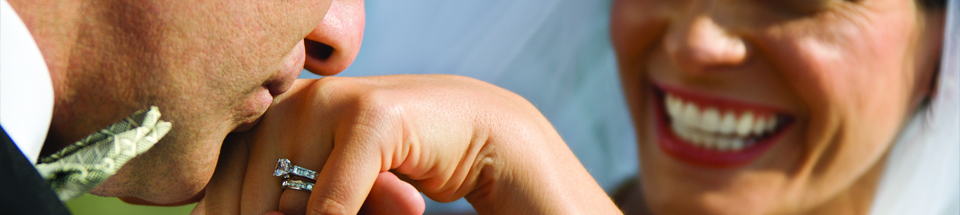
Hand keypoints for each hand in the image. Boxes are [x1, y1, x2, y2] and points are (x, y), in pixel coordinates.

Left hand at [201, 75, 619, 213]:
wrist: (477, 136)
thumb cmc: (398, 167)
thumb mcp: (333, 190)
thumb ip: (290, 203)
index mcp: (275, 114)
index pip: (223, 180)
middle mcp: (294, 101)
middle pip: (250, 194)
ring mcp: (331, 103)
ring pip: (285, 198)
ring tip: (380, 209)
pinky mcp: (371, 117)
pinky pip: (332, 200)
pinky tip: (388, 213)